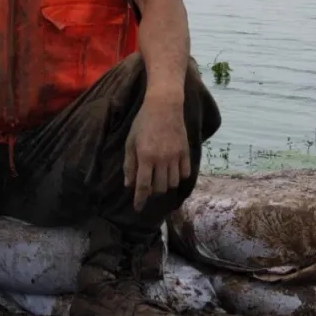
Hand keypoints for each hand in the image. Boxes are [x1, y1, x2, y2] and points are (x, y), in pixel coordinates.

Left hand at [123, 95, 189, 210]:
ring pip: (173, 183)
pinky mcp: (186, 152)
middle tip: (149, 186)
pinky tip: (173, 172)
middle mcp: (161, 160)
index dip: (140, 200)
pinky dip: (178, 177)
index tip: (138, 209)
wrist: (164, 106)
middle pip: (159, 188)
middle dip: (153, 191)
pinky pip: (185, 174)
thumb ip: (129, 164)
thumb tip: (128, 185)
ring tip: (160, 178)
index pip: (143, 186)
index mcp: (145, 157)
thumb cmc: (143, 122)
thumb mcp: (130, 141)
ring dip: (165, 185)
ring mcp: (175, 156)